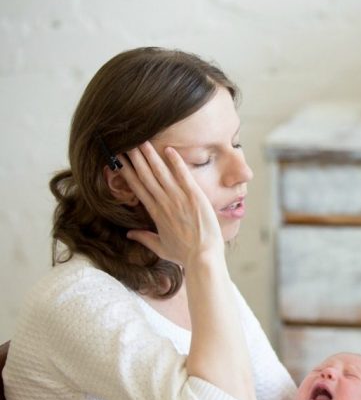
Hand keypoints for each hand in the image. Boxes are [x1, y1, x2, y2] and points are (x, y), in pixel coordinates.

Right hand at [117, 141, 223, 266]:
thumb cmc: (184, 254)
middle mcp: (163, 203)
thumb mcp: (161, 247)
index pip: (138, 188)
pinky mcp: (194, 196)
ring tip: (141, 141)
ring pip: (161, 173)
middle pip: (146, 176)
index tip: (119, 161)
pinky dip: (176, 162)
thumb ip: (144, 238)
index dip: (128, 173)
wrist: (202, 257)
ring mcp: (178, 198)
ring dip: (151, 156)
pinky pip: (183, 175)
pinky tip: (168, 150)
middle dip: (135, 159)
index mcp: (155, 213)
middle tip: (126, 143)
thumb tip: (129, 234)